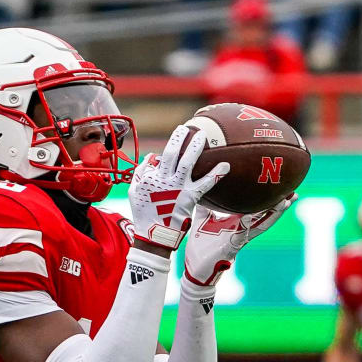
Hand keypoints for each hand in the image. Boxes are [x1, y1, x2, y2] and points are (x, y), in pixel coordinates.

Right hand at [128, 126, 228, 250]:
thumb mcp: (134, 192)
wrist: (154, 234)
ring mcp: (178, 187)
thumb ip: (141, 172)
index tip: (178, 138)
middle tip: (188, 127)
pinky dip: (215, 174)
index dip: (169, 148)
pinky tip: (226, 165)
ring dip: (195, 147)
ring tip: (203, 135)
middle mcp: (165, 179)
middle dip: (179, 138)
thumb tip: (151, 157)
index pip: (160, 158)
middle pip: (172, 153)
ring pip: (187, 162)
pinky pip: (205, 184)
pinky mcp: (190, 197)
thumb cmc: (144, 214)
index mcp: (152, 177)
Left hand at [184, 193, 296, 285]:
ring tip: (284, 203)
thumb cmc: (199, 248)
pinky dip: (247, 226)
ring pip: (260, 226)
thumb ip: (205, 207)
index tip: (280, 186)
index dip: (267, 199)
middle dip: (279, 206)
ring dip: (273, 215)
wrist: (194, 269)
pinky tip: (251, 215)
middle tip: (293, 194)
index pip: (256, 209)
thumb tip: (204, 189)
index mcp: (235, 224)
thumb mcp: (201, 221)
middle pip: (265, 217)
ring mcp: (238, 240)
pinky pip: (241, 235)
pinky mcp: (231, 249)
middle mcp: (241, 231)